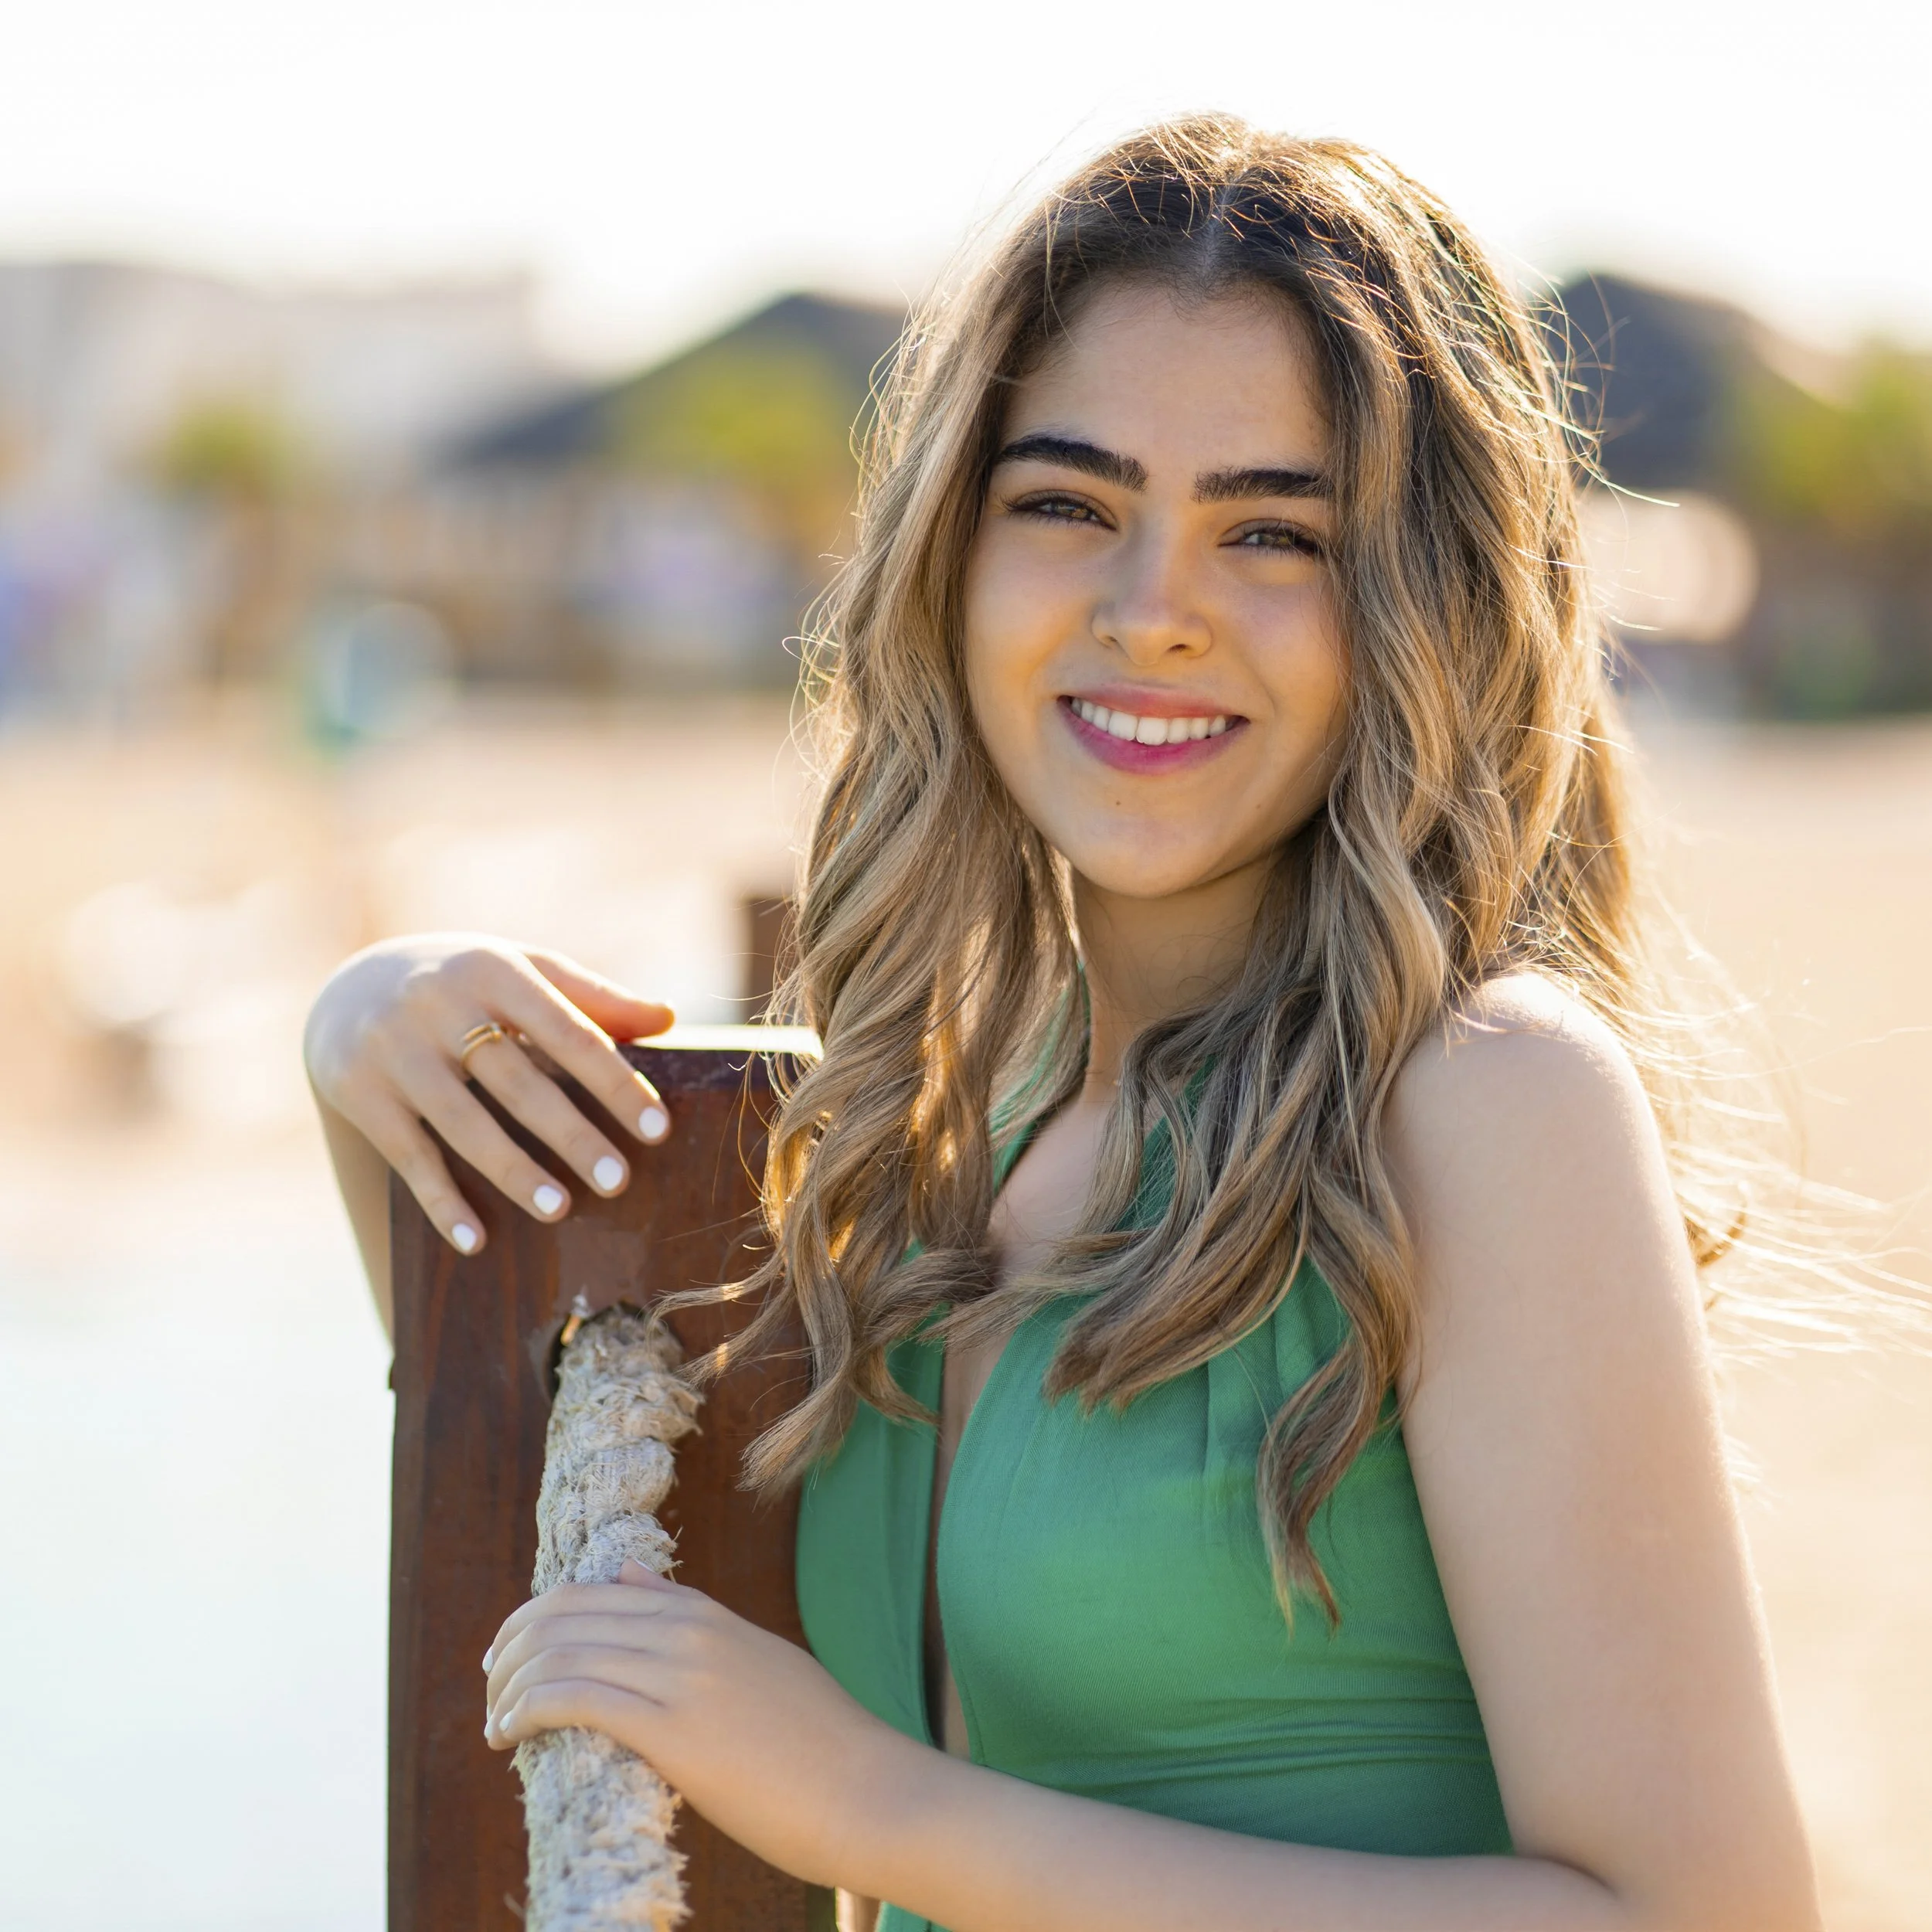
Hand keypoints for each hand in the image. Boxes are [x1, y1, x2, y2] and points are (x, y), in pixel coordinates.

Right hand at [303, 934, 674, 1254]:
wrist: (349, 986)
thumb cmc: (467, 986)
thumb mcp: (523, 972)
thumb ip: (592, 998)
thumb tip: (667, 1018)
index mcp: (495, 970)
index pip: (569, 1032)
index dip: (615, 1084)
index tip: (658, 1132)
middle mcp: (439, 1005)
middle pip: (518, 1081)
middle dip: (571, 1135)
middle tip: (618, 1181)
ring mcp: (394, 1049)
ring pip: (462, 1122)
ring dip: (512, 1170)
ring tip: (559, 1210)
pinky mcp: (356, 1090)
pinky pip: (407, 1155)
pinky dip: (441, 1201)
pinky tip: (475, 1240)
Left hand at [484, 1562, 911, 1886]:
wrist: (872, 1792)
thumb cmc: (821, 1745)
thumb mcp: (759, 1661)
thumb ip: (693, 1619)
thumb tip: (630, 1572)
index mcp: (708, 1616)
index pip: (596, 1591)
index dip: (539, 1619)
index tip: (511, 1658)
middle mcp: (691, 1633)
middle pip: (567, 1613)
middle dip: (513, 1649)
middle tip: (491, 1689)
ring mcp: (684, 1677)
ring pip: (563, 1652)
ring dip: (511, 1686)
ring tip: (494, 1724)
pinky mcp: (677, 1730)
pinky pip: (578, 1698)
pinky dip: (528, 1708)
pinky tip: (510, 1734)